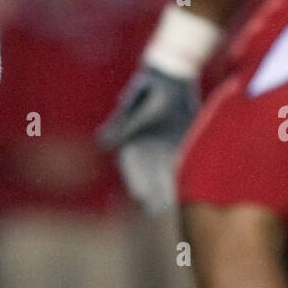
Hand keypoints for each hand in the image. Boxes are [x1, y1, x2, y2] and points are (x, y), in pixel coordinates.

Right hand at [98, 65, 198, 214]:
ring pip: (162, 173)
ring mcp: (159, 149)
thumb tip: (101, 144)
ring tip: (170, 205)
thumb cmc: (150, 89)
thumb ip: (122, 126)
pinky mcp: (175, 146)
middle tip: (157, 209)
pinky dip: (179, 176)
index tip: (141, 196)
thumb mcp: (137, 105)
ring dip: (165, 188)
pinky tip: (186, 188)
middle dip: (151, 191)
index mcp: (130, 141)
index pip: (132, 166)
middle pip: (147, 174)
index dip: (136, 181)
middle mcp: (143, 149)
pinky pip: (177, 165)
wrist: (170, 77)